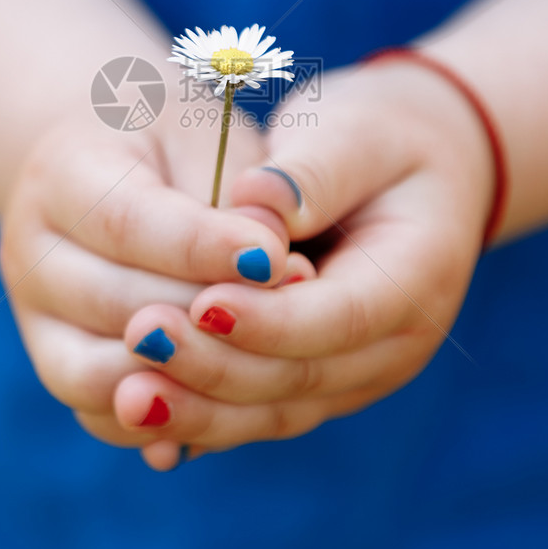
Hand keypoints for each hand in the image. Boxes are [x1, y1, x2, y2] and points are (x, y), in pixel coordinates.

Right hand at [0, 79, 292, 461]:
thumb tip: (273, 263)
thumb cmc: (178, 142)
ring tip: (264, 361)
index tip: (277, 259)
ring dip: (186, 378)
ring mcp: (34, 317)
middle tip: (293, 311)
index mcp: (59, 174)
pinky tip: (231, 405)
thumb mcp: (206, 137)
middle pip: (113, 305)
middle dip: (208, 318)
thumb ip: (236, 196)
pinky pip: (103, 415)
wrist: (120, 164)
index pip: (127, 223)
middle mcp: (28, 250)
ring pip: (98, 376)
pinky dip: (164, 420)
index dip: (203, 249)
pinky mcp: (57, 363)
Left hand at [106, 56, 494, 464]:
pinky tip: (134, 412)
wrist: (422, 169)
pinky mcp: (317, 382)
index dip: (268, 319)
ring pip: (274, 410)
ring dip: (199, 411)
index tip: (198, 302)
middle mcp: (394, 346)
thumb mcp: (360, 132)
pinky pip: (255, 411)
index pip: (341, 316)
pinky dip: (199, 416)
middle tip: (141, 340)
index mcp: (417, 278)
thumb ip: (312, 173)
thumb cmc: (385, 137)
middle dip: (216, 368)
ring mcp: (357, 374)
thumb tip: (254, 202)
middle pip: (301, 378)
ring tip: (125, 396)